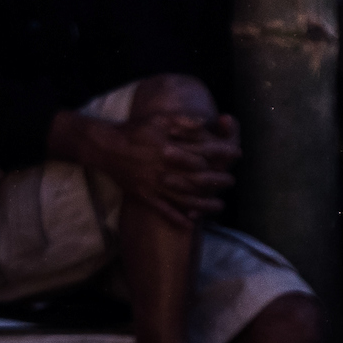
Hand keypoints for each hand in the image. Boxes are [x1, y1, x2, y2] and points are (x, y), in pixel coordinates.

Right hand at [88, 111, 240, 227]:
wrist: (105, 148)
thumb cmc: (135, 130)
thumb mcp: (159, 119)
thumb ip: (183, 121)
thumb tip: (205, 122)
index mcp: (169, 148)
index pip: (203, 153)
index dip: (223, 153)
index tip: (237, 154)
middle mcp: (163, 169)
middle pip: (198, 179)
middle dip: (218, 181)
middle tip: (231, 182)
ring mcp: (153, 184)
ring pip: (183, 199)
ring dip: (203, 205)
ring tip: (219, 206)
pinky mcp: (143, 195)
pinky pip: (163, 210)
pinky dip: (177, 218)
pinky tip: (191, 224)